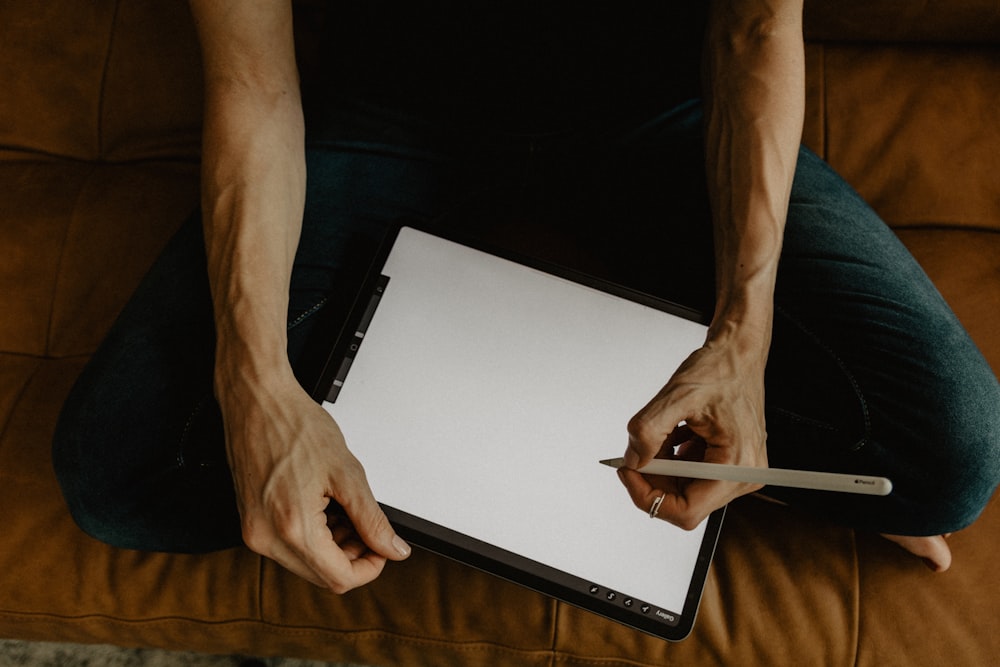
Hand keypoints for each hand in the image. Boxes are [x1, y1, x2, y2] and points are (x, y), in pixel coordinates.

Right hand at [219, 371, 409, 592]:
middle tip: (367, 527)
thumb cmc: (294, 425)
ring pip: (306, 563)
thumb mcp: (347, 472)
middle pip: (322, 576)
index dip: (370, 568)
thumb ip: (373, 519)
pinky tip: (325, 509)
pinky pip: (288, 547)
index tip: (383, 549)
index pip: (340, 578)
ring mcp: (254, 532)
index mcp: (292, 528)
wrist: (257, 401)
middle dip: (352, 556)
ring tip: (345, 511)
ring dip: (334, 547)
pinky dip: (313, 536)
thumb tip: (393, 549)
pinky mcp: (250, 522)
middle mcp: (266, 538)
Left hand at [619, 335, 768, 529]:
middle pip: (684, 502)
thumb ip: (648, 430)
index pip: (686, 511)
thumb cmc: (720, 370)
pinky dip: (674, 458)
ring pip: (685, 488)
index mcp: (736, 466)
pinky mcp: (730, 463)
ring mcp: (738, 471)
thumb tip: (633, 460)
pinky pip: (692, 475)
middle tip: (637, 450)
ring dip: (663, 466)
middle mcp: (743, 475)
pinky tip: (675, 433)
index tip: (628, 472)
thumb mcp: (676, 396)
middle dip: (654, 478)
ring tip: (661, 433)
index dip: (649, 497)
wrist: (738, 353)